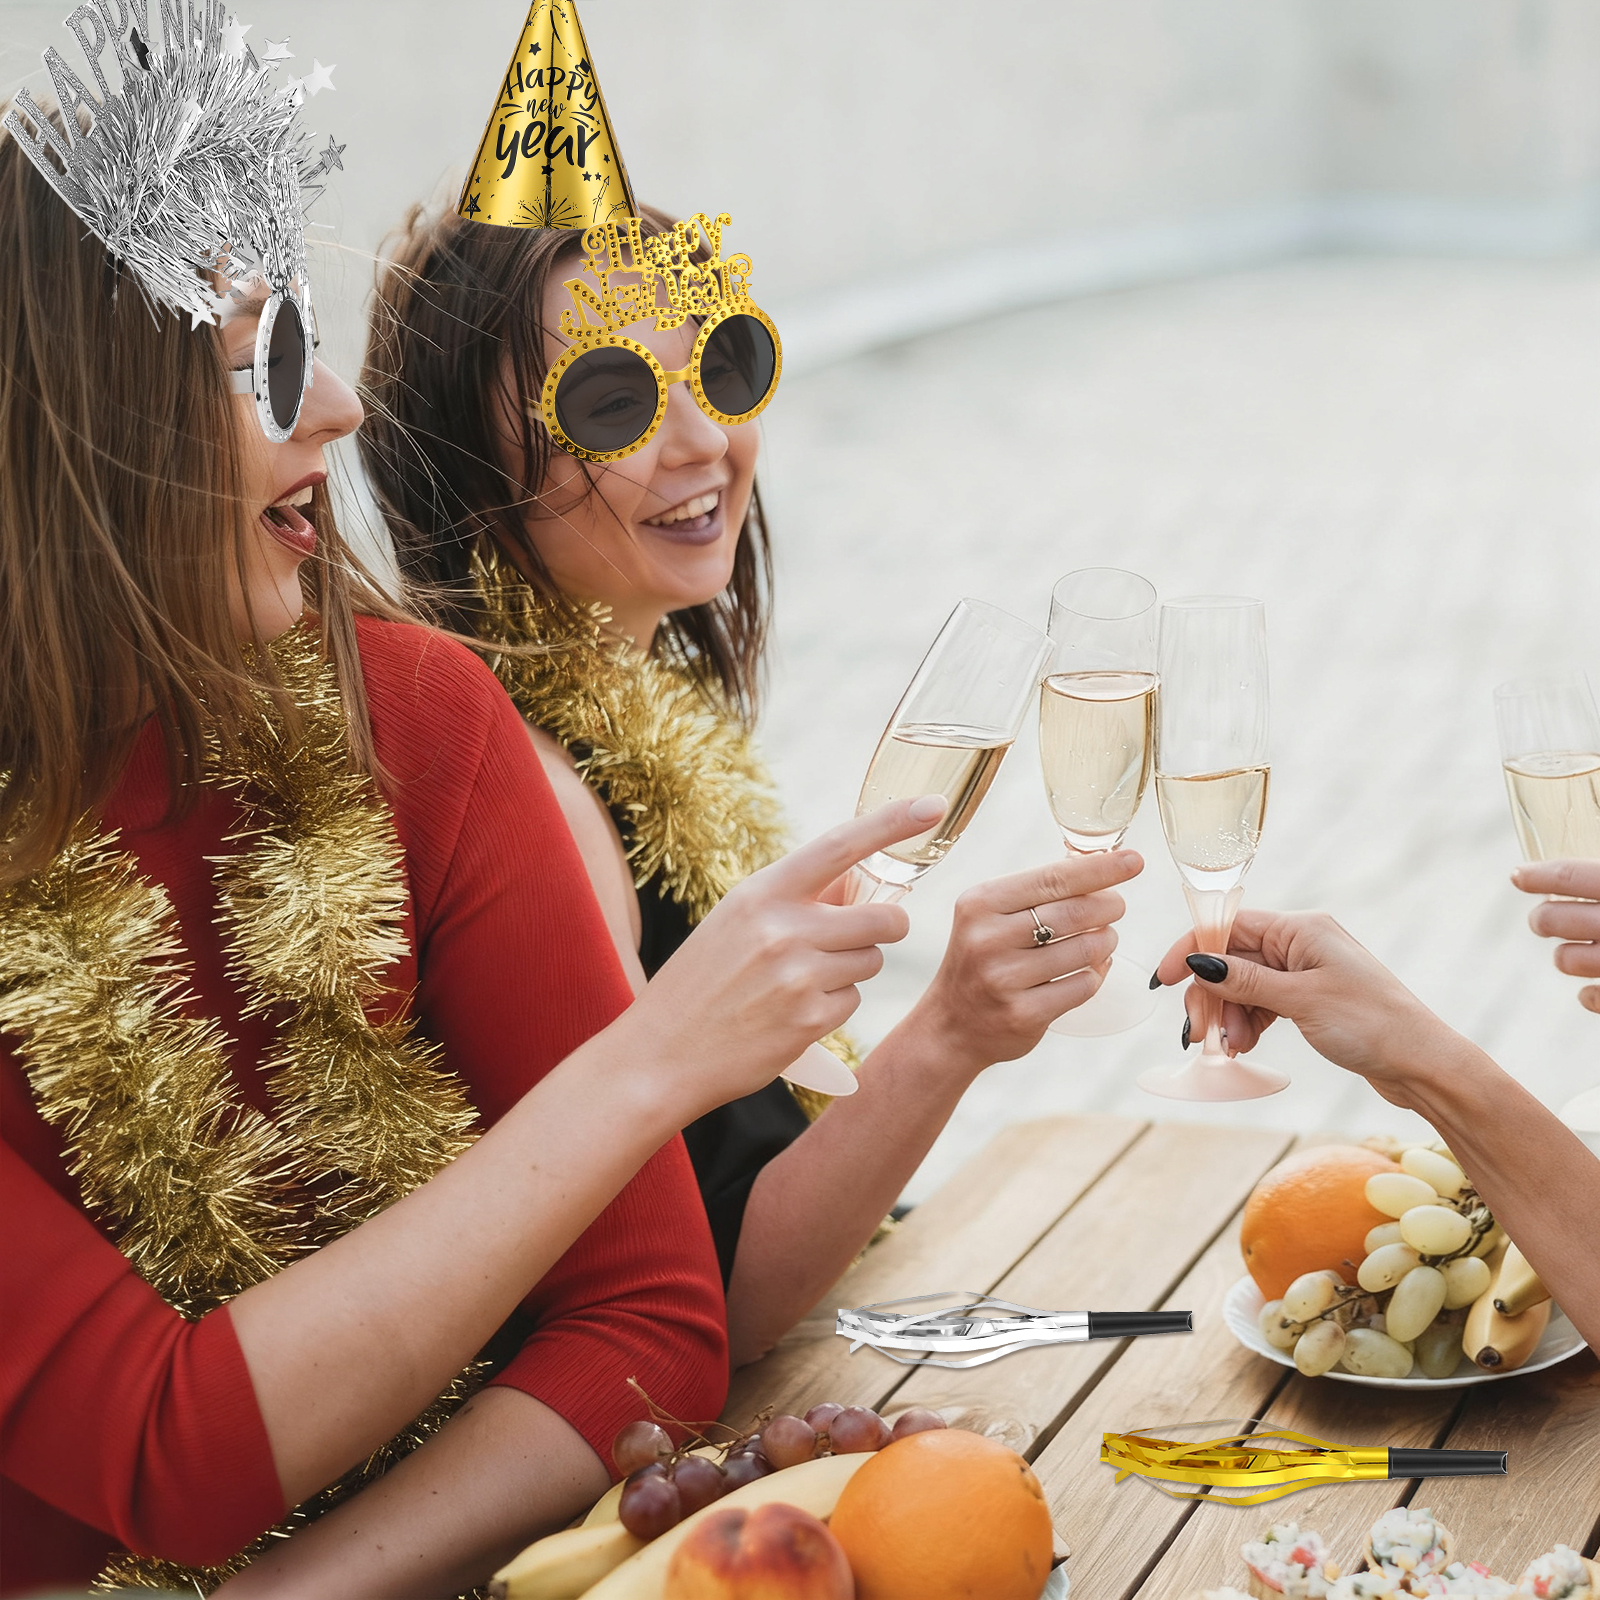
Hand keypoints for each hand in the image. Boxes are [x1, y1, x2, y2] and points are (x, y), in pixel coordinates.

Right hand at [629, 796, 944, 1113]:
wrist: (659, 1054)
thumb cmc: (701, 983)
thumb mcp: (735, 922)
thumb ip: (793, 899)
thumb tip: (857, 882)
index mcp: (762, 894)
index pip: (841, 845)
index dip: (892, 823)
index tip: (932, 805)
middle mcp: (782, 928)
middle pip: (882, 917)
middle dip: (884, 928)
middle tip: (857, 939)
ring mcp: (798, 976)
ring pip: (871, 961)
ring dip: (852, 971)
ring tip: (801, 983)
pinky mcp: (809, 1021)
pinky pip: (853, 1001)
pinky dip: (833, 1007)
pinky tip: (791, 1015)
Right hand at [911, 849, 1141, 1074]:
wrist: (952, 1024)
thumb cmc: (982, 959)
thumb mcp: (991, 915)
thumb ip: (1038, 890)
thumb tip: (1097, 861)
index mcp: (980, 904)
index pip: (1052, 879)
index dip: (1099, 869)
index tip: (1133, 861)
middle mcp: (987, 939)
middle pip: (1074, 912)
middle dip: (1108, 907)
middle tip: (1115, 907)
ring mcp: (1004, 979)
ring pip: (1086, 950)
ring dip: (1106, 942)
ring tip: (1101, 940)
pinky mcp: (1023, 1014)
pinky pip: (1084, 985)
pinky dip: (1096, 974)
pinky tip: (1088, 970)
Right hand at [1152, 909, 1464, 1096]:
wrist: (1422, 1064)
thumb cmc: (1370, 1024)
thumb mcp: (1300, 1001)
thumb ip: (1245, 980)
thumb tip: (1198, 961)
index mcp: (1300, 929)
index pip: (1228, 926)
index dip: (1191, 951)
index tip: (1164, 981)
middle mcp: (1301, 942)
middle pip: (1231, 958)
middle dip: (1211, 995)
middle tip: (1200, 1034)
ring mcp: (1306, 971)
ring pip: (1244, 984)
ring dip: (1229, 1015)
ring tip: (1231, 1047)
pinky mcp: (1310, 998)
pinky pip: (1262, 1002)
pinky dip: (1248, 1022)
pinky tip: (1246, 1045)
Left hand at [1512, 858, 1599, 1013]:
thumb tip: (1569, 876)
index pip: (1570, 876)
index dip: (1538, 876)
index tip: (1518, 876)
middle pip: (1553, 919)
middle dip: (1543, 920)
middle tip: (1544, 921)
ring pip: (1566, 959)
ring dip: (1565, 956)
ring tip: (1575, 951)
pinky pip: (1594, 998)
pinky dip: (1589, 994)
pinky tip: (1591, 987)